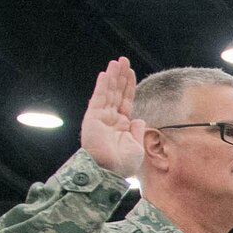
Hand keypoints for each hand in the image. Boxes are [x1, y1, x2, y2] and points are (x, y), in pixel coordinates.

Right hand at [81, 57, 146, 178]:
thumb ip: (137, 131)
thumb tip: (139, 119)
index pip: (126, 101)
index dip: (128, 87)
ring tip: (117, 61)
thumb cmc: (122, 164)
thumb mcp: (136, 147)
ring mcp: (101, 117)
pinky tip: (105, 74)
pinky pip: (99, 98)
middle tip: (123, 60)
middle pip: (117, 92)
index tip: (131, 72)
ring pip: (108, 92)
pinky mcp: (93, 117)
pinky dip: (102, 86)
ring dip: (112, 76)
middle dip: (120, 76)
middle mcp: (111, 118)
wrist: (109, 171)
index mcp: (122, 125)